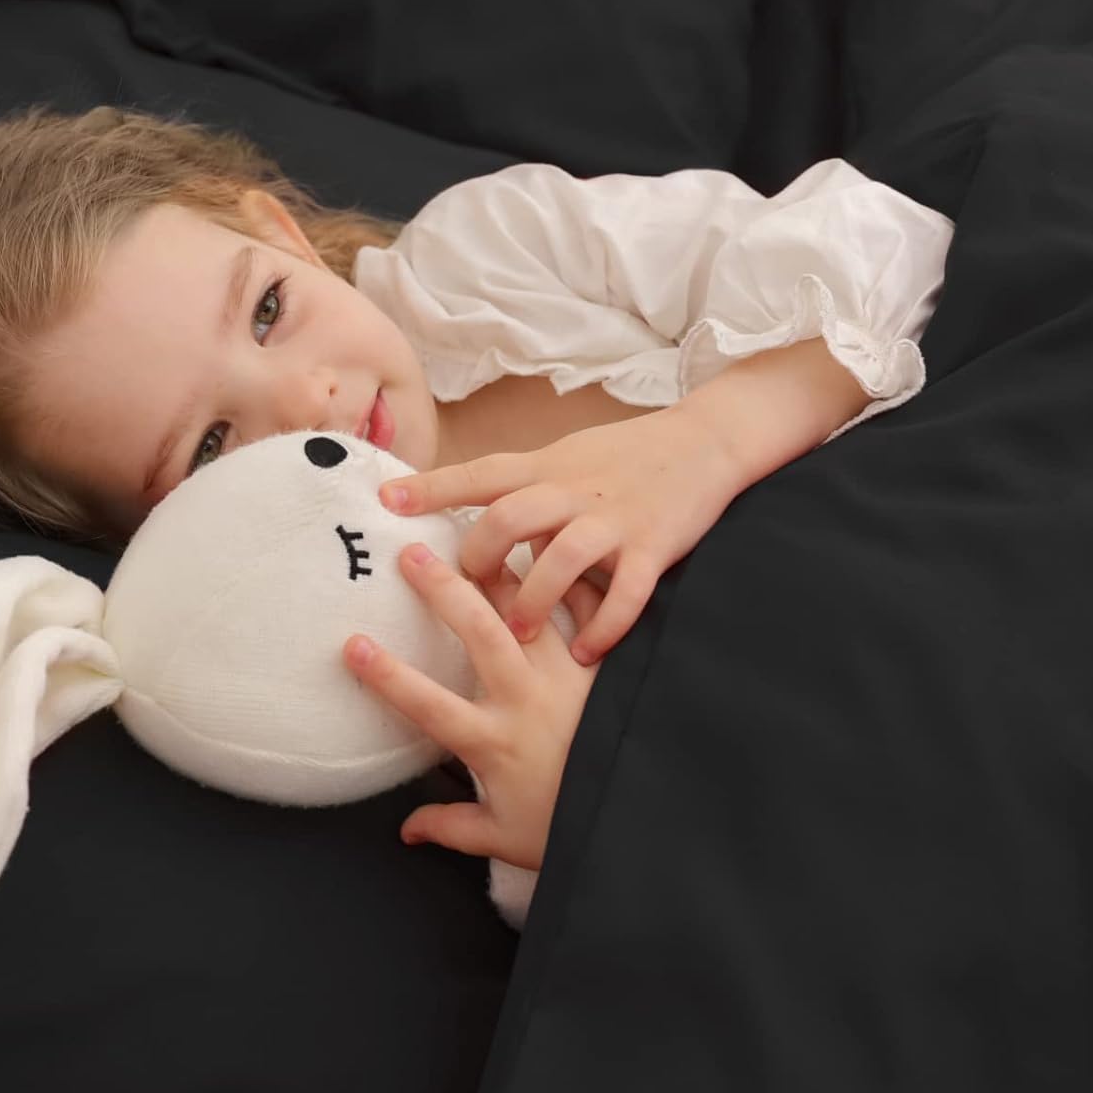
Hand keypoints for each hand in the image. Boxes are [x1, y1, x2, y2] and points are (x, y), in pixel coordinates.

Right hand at [343, 543, 603, 869]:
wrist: (642, 819)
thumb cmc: (568, 829)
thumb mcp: (503, 838)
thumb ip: (451, 826)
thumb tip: (406, 830)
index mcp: (494, 742)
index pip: (429, 705)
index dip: (388, 676)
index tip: (352, 644)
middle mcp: (527, 700)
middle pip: (480, 634)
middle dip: (443, 591)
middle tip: (411, 554)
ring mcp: (569, 678)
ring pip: (530, 612)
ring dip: (500, 571)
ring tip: (475, 532)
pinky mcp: (603, 667)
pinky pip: (586, 611)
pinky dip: (566, 578)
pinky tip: (546, 545)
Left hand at [378, 408, 744, 664]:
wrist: (704, 440)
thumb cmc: (623, 454)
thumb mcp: (564, 458)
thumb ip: (520, 487)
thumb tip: (469, 517)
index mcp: (546, 468)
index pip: (481, 473)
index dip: (433, 486)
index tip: (388, 500)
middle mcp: (574, 491)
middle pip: (511, 517)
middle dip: (482, 556)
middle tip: (466, 588)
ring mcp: (615, 520)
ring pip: (564, 557)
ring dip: (536, 597)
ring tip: (518, 632)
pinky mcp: (655, 547)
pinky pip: (628, 592)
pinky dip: (606, 625)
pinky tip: (587, 652)